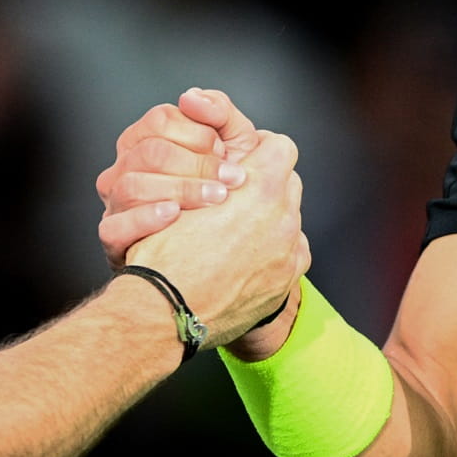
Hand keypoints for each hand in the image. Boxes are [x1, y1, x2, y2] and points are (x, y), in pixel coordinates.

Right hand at [96, 88, 259, 268]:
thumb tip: (191, 97)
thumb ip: (219, 112)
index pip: (160, 120)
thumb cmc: (223, 189)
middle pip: (150, 152)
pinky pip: (113, 226)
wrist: (221, 246)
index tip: (226, 152)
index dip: (198, 134)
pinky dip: (146, 218)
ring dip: (181, 190)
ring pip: (133, 185)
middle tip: (231, 180)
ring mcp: (114, 201)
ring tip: (216, 199)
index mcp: (145, 139)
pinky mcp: (113, 237)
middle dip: (197, 164)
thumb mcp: (233, 145)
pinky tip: (175, 215)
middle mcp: (123, 166)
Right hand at [123, 129, 310, 348]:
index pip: (280, 146)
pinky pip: (291, 250)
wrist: (168, 310)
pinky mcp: (287, 278)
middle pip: (288, 180)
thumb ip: (213, 171)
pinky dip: (274, 248)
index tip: (246, 158)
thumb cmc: (166, 253)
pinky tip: (246, 256)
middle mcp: (282, 217)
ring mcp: (288, 250)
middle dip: (266, 183)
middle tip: (237, 194)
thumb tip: (223, 161)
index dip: (260, 148)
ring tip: (237, 229)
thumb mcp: (177, 192)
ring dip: (269, 216)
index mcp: (260, 189)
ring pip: (289, 215)